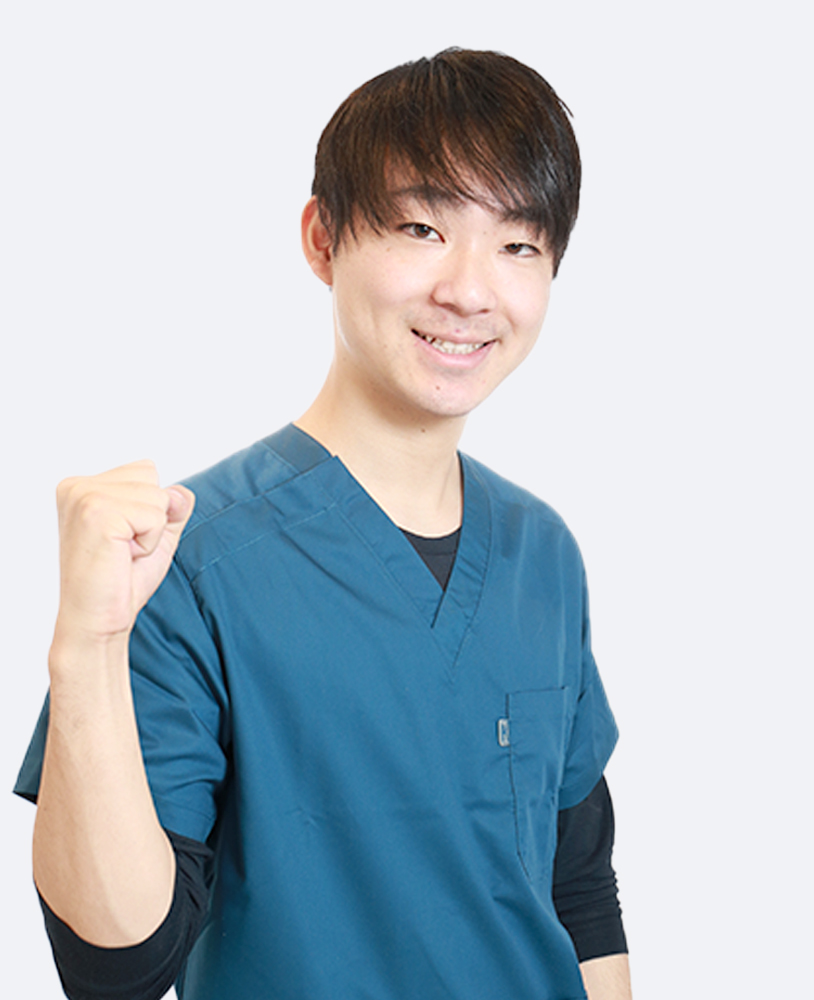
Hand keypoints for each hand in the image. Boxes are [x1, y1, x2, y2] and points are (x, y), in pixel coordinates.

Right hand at [53, 461, 194, 643]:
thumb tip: (181, 492)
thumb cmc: (120, 580)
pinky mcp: (98, 513)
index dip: (149, 509)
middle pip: (153, 478)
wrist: (97, 620)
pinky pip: (156, 516)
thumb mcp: (157, 534)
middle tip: (123, 549)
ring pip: (158, 496)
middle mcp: (77, 485)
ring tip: (122, 553)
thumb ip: (172, 506)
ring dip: (151, 532)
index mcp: (82, 485)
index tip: (122, 538)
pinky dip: (150, 542)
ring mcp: (84, 497)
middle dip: (151, 519)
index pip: (145, 470)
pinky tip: (123, 557)